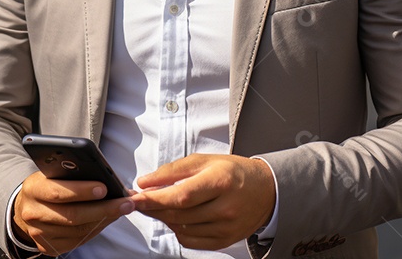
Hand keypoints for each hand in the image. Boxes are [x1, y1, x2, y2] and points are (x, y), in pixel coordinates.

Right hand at [13, 171, 135, 255]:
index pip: (58, 191)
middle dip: (103, 209)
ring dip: (104, 220)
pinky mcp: (47, 246)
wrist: (26, 207)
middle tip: (126, 203)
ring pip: (78, 230)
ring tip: (122, 209)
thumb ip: (72, 172)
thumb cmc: (47, 185)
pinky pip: (77, 240)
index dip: (82, 191)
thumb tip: (106, 177)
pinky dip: (96, 229)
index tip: (104, 188)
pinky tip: (107, 219)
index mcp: (33, 188)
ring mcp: (39, 233)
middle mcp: (33, 213)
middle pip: (73, 215)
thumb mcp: (53, 173)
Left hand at [129, 154, 274, 250]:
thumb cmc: (233, 172)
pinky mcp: (225, 240)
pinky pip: (191, 241)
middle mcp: (225, 207)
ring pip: (181, 229)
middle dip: (153, 208)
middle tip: (138, 200)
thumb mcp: (205, 161)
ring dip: (163, 218)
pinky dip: (177, 230)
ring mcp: (226, 227)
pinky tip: (175, 217)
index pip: (181, 195)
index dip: (155, 198)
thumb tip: (145, 182)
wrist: (266, 191)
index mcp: (220, 182)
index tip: (136, 196)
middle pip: (179, 214)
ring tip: (157, 206)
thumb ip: (173, 171)